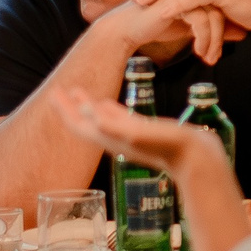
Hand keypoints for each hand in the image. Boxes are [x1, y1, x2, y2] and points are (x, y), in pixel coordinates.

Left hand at [50, 85, 226, 173]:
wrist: (195, 160)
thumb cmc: (169, 148)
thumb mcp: (141, 134)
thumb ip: (117, 124)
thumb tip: (92, 115)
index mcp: (110, 138)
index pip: (79, 124)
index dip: (64, 109)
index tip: (55, 91)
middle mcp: (114, 139)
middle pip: (84, 122)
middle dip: (70, 107)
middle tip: (59, 89)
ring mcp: (127, 137)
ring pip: (98, 120)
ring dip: (86, 106)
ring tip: (78, 92)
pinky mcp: (141, 133)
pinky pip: (116, 119)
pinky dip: (106, 109)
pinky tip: (106, 103)